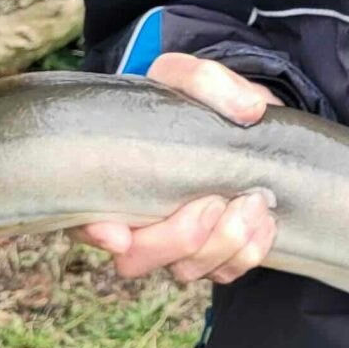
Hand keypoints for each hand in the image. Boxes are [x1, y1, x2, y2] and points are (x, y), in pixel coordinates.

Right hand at [78, 52, 279, 285]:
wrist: (231, 120)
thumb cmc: (189, 101)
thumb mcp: (187, 76)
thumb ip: (207, 81)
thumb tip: (247, 110)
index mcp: (109, 182)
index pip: (84, 220)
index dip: (96, 233)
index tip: (121, 233)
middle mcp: (133, 223)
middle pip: (137, 261)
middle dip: (181, 238)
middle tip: (216, 199)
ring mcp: (171, 245)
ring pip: (185, 271)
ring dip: (224, 244)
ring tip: (253, 202)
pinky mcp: (210, 254)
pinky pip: (225, 271)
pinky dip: (249, 251)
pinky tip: (264, 219)